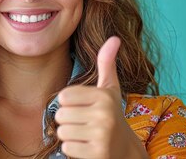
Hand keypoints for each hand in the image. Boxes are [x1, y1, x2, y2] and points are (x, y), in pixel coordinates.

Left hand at [55, 36, 146, 158]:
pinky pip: (67, 148)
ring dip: (70, 135)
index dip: (69, 104)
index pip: (63, 96)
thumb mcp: (109, 88)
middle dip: (68, 121)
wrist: (125, 149)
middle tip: (85, 123)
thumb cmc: (111, 114)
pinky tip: (87, 147)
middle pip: (60, 115)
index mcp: (104, 96)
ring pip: (62, 132)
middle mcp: (105, 115)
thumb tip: (114, 38)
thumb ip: (107, 64)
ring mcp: (102, 136)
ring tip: (86, 134)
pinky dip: (73, 149)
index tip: (85, 107)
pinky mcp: (97, 154)